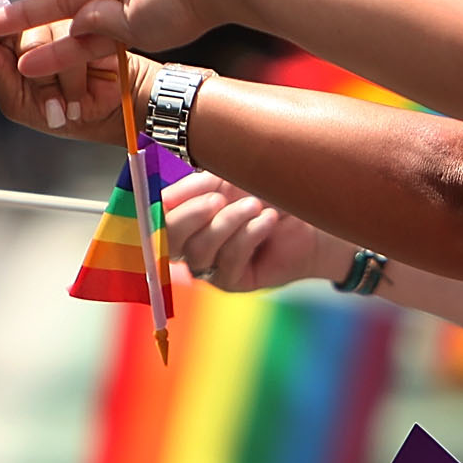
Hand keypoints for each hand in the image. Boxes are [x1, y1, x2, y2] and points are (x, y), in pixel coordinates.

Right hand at [163, 171, 343, 288]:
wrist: (306, 217)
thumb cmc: (266, 195)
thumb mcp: (229, 181)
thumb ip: (196, 187)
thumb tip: (164, 197)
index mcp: (183, 217)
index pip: (155, 219)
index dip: (156, 211)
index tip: (167, 197)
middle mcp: (190, 244)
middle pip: (168, 240)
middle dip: (190, 216)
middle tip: (217, 198)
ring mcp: (208, 266)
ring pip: (200, 250)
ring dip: (229, 222)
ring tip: (255, 204)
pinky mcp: (231, 281)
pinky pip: (229, 260)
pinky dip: (249, 234)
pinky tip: (267, 220)